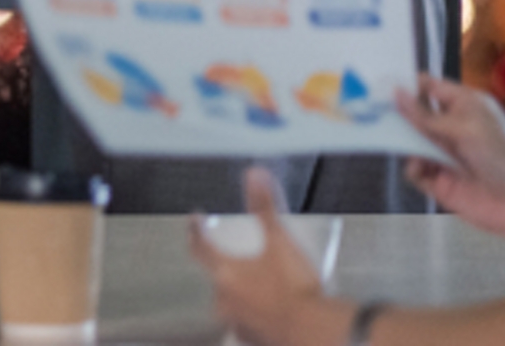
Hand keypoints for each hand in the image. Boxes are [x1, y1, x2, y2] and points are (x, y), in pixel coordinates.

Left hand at [189, 167, 320, 345]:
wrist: (309, 330)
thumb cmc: (292, 287)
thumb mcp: (279, 240)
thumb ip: (265, 207)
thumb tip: (253, 176)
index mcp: (226, 274)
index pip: (201, 248)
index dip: (196, 231)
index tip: (194, 219)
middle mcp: (224, 301)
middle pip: (217, 275)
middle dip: (226, 262)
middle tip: (239, 251)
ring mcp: (236, 322)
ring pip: (230, 299)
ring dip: (240, 287)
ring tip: (259, 277)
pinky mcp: (250, 336)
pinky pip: (245, 317)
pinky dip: (253, 307)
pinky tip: (269, 302)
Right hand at [396, 72, 504, 239]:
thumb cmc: (497, 153)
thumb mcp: (462, 128)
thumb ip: (426, 116)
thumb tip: (397, 93)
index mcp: (462, 105)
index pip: (431, 87)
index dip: (409, 84)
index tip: (382, 82)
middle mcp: (451, 127)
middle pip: (417, 115)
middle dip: (400, 115)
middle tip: (374, 113)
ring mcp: (444, 154)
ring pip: (413, 143)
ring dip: (406, 143)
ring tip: (401, 143)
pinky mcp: (439, 181)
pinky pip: (416, 170)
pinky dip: (414, 167)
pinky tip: (420, 168)